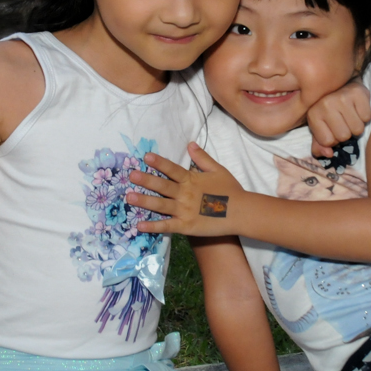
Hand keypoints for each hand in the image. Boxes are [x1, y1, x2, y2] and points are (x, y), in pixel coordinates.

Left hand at [126, 143, 245, 236]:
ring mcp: (184, 211)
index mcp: (192, 179)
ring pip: (160, 205)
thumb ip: (202, 158)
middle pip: (163, 186)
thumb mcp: (217, 170)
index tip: (146, 156)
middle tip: (131, 175)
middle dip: (146, 180)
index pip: (173, 169)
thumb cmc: (230, 190)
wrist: (241, 212)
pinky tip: (139, 225)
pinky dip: (153, 226)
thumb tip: (190, 144)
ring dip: (144, 201)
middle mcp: (185, 194)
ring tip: (129, 197)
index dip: (160, 162)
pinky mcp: (186, 226)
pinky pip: (167, 226)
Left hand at [307, 77, 370, 158]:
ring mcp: (342, 97)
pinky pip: (367, 118)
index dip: (334, 139)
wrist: (342, 84)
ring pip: (357, 129)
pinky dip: (365, 116)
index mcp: (313, 114)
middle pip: (344, 136)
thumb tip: (327, 154)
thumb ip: (320, 144)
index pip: (328, 141)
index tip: (333, 128)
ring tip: (351, 114)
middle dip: (346, 132)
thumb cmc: (330, 109)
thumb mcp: (320, 126)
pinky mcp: (358, 93)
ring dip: (356, 125)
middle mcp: (325, 104)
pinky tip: (358, 108)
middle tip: (344, 121)